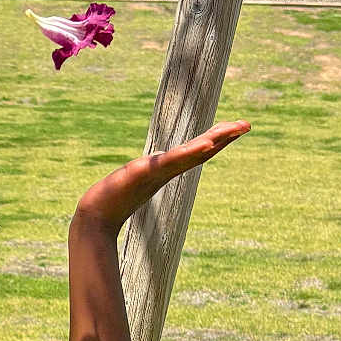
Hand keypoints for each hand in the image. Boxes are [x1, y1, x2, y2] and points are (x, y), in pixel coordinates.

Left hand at [74, 120, 250, 232]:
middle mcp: (165, 170)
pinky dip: (186, 154)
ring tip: (231, 132)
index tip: (238, 127)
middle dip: (223, 137)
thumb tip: (153, 167)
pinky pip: (169, 162)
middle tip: (246, 124)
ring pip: (189, 156)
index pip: (197, 152)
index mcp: (166, 169)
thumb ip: (146, 174)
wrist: (94, 217)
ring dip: (210, 143)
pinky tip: (202, 146)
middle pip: (200, 152)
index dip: (218, 140)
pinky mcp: (143, 173)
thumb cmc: (112, 201)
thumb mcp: (134, 180)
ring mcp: (156, 172)